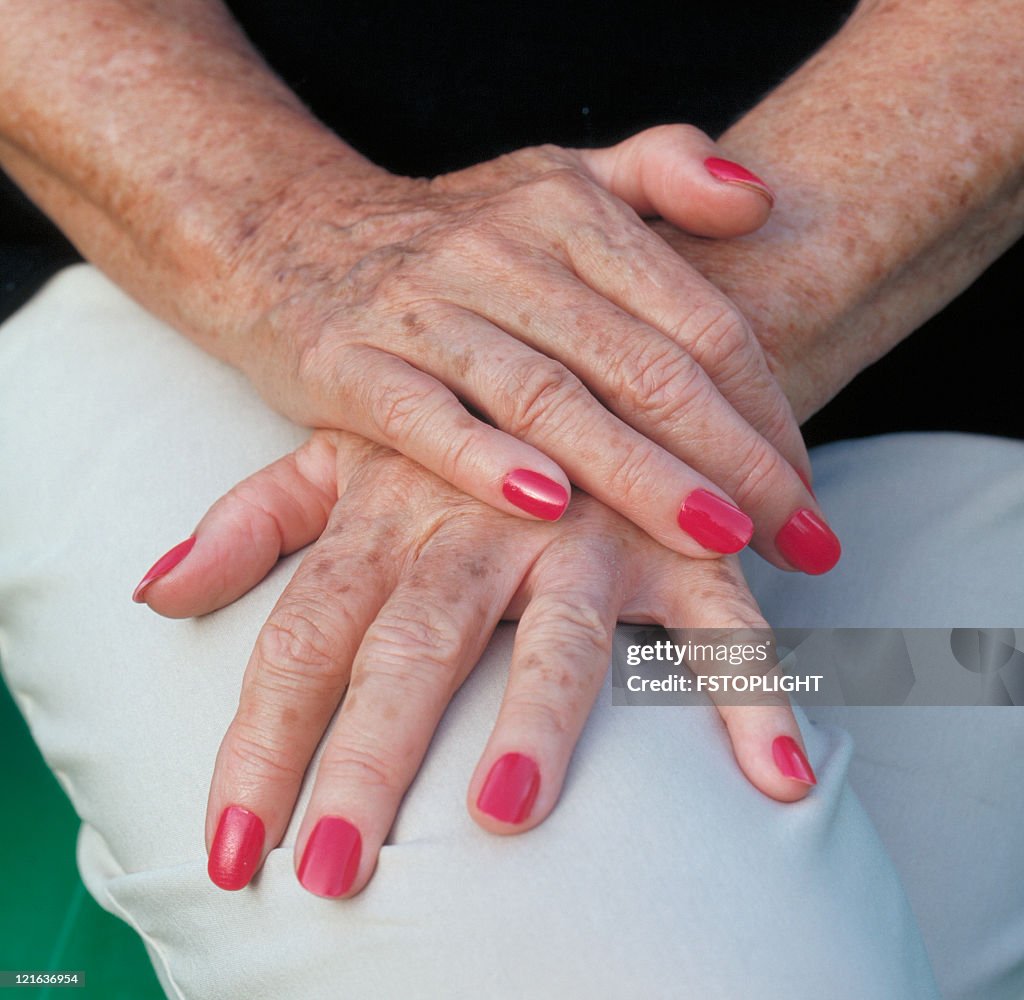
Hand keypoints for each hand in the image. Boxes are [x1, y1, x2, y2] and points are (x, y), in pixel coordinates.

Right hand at [0, 3, 837, 573]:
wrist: (287, 234)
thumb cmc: (446, 234)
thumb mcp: (555, 179)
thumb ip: (661, 175)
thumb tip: (759, 201)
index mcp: (569, 211)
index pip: (698, 320)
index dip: (766, 408)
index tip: (809, 492)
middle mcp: (502, 251)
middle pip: (642, 366)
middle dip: (731, 459)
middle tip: (801, 537)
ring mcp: (421, 308)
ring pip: (549, 396)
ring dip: (637, 472)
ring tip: (717, 539)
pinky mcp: (346, 363)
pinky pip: (423, 414)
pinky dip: (482, 459)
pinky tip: (544, 506)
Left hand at [136, 430, 816, 898]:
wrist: (578, 324)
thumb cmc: (447, 418)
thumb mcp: (337, 452)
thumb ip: (253, 522)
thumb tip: (154, 591)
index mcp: (387, 512)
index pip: (303, 636)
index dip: (262, 741)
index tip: (230, 853)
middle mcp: (478, 527)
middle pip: (410, 648)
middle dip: (370, 758)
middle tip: (336, 874)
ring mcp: (587, 532)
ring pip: (560, 636)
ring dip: (538, 720)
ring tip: (505, 809)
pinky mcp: (677, 539)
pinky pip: (719, 621)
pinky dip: (746, 693)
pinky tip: (773, 780)